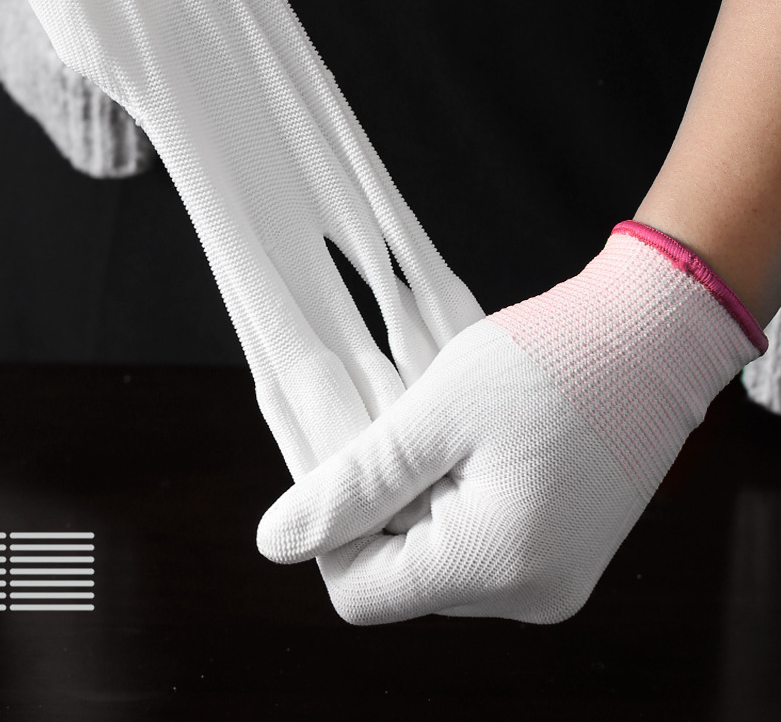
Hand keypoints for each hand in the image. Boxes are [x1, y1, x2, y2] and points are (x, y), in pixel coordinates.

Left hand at [258, 224, 763, 624]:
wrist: (654, 335)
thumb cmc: (551, 360)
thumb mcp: (436, 412)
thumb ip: (356, 483)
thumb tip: (278, 542)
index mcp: (493, 565)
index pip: (360, 591)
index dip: (332, 525)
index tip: (344, 450)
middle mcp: (529, 595)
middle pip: (401, 577)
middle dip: (381, 504)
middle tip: (398, 420)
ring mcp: (554, 582)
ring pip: (438, 559)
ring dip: (421, 495)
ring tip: (447, 425)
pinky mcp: (568, 557)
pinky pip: (481, 545)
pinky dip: (459, 496)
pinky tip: (477, 439)